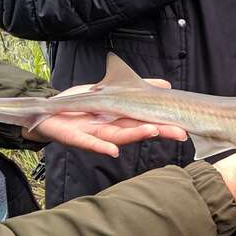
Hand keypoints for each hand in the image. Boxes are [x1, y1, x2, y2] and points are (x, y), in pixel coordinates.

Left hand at [21, 79, 187, 156]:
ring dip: (137, 135)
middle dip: (159, 131)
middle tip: (179, 132)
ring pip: (120, 136)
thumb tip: (165, 85)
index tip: (184, 125)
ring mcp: (98, 136)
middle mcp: (115, 129)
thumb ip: (138, 87)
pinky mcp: (79, 139)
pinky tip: (113, 150)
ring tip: (153, 131)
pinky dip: (101, 147)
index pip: (148, 120)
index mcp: (125, 118)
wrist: (51, 111)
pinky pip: (91, 144)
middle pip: (140, 130)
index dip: (165, 123)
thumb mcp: (113, 88)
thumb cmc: (82, 102)